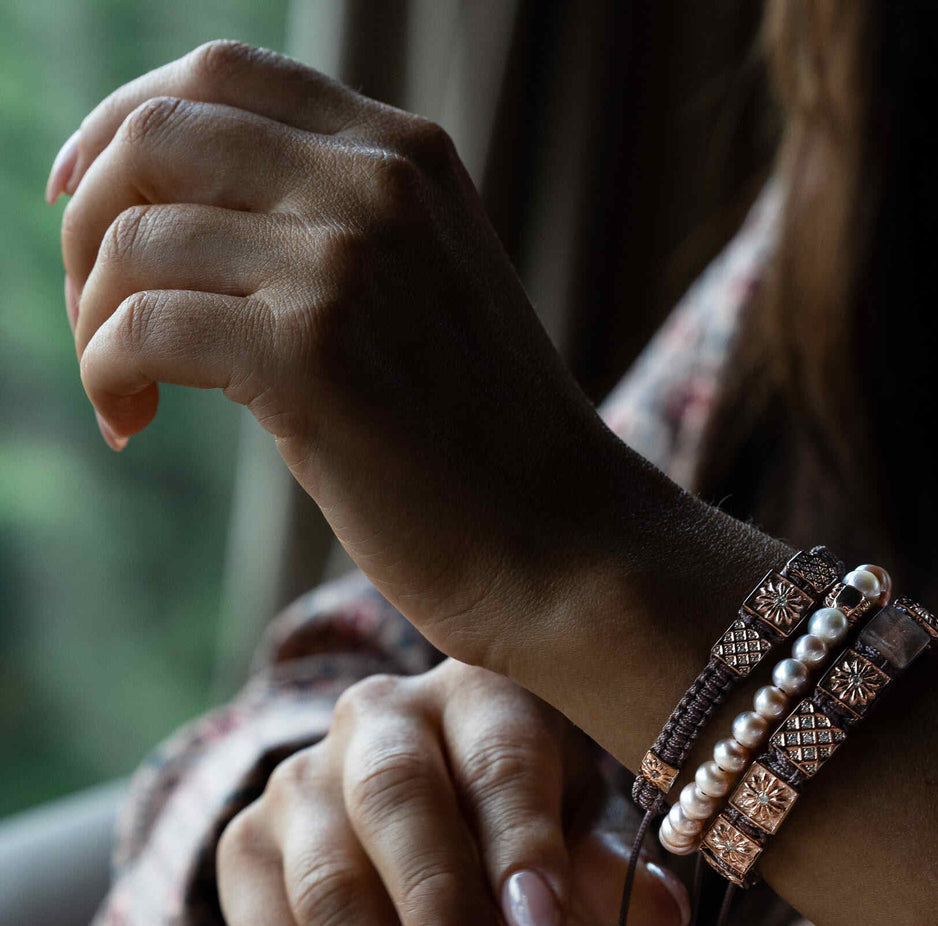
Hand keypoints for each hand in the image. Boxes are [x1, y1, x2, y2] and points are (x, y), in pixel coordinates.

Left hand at [51, 39, 677, 672]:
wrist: (561, 544)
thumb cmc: (487, 442)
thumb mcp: (424, 293)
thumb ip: (329, 233)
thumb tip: (174, 225)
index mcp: (409, 157)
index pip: (221, 75)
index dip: (121, 120)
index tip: (81, 194)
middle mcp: (377, 186)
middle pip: (155, 136)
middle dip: (85, 220)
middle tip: (90, 312)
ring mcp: (348, 264)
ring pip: (134, 238)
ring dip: (91, 316)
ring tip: (123, 390)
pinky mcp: (313, 355)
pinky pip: (143, 327)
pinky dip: (107, 373)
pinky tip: (131, 423)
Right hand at [215, 658, 689, 925]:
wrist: (428, 800)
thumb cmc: (526, 808)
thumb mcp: (581, 820)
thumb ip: (609, 861)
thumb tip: (663, 912)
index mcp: (479, 691)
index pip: (497, 758)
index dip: (519, 844)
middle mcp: (377, 717)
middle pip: (392, 805)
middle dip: (438, 918)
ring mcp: (300, 779)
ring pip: (323, 890)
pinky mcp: (247, 846)